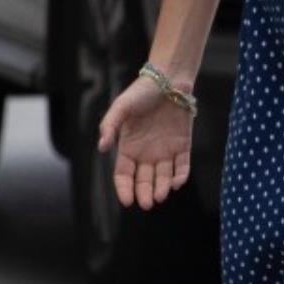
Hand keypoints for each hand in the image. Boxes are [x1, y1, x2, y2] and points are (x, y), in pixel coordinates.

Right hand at [96, 74, 193, 210]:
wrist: (168, 80)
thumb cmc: (141, 92)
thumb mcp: (121, 107)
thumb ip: (110, 126)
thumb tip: (101, 147)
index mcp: (128, 147)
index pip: (124, 175)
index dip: (124, 189)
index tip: (127, 201)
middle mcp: (146, 153)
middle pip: (144, 180)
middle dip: (144, 193)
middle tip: (146, 204)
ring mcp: (165, 150)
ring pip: (163, 177)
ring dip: (162, 188)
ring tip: (160, 196)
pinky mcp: (183, 145)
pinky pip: (182, 166)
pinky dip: (180, 176)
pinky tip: (176, 182)